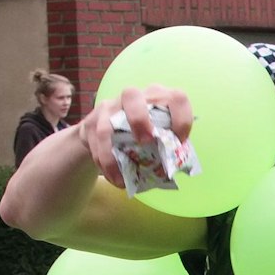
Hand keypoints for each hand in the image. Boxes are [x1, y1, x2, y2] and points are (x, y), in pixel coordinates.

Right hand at [79, 85, 193, 190]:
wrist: (107, 133)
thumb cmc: (142, 135)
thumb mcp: (158, 137)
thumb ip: (166, 147)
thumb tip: (172, 168)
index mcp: (158, 98)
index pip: (176, 98)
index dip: (182, 119)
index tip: (180, 140)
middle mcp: (132, 97)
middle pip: (131, 95)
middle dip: (138, 120)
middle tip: (145, 142)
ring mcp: (109, 107)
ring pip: (106, 126)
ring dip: (112, 156)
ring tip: (122, 179)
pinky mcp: (92, 121)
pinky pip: (95, 142)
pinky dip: (103, 163)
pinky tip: (112, 177)